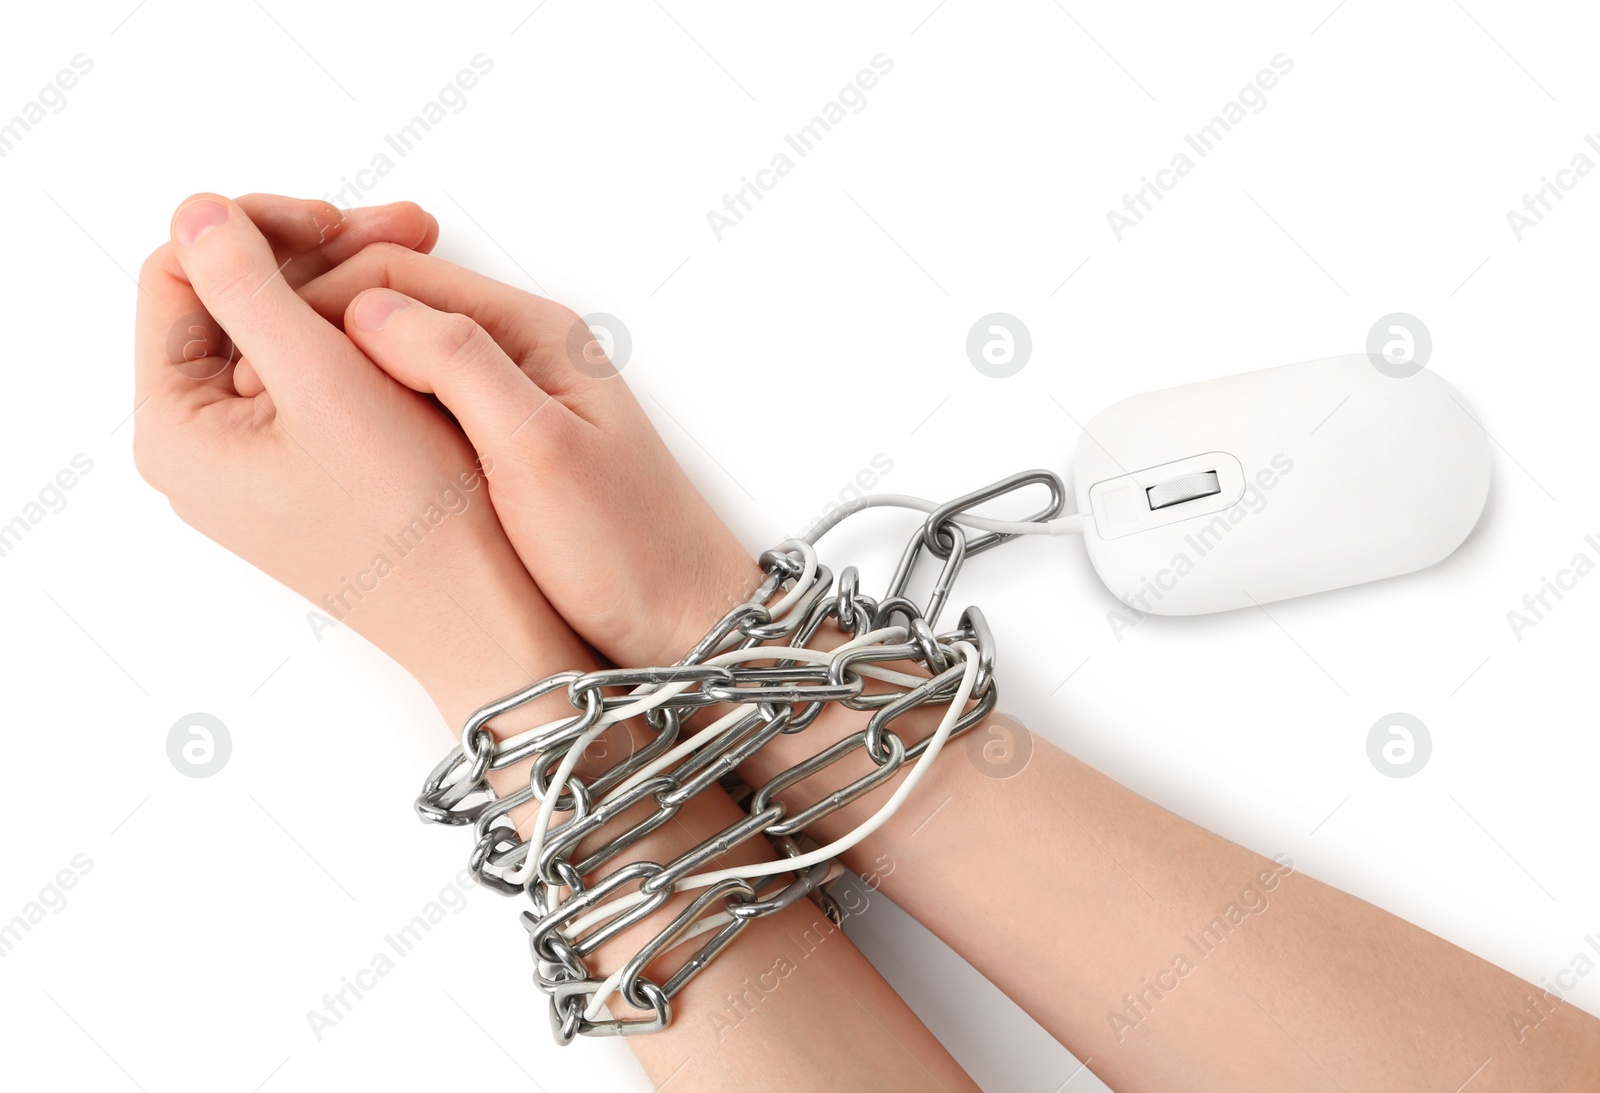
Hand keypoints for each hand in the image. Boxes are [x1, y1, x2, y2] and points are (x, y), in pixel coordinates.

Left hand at [134, 193, 593, 716]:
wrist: (483, 617)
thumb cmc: (413, 523)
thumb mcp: (325, 384)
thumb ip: (247, 287)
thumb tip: (197, 211)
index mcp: (181, 428)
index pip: (183, 278)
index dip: (257, 228)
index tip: (340, 222)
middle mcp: (205, 446)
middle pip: (233, 300)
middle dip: (316, 251)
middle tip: (406, 228)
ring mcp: (257, 459)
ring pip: (283, 330)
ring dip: (347, 283)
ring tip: (428, 256)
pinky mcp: (309, 467)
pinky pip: (317, 372)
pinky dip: (362, 332)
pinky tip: (419, 317)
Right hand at [294, 246, 764, 669]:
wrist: (682, 622)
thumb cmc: (627, 547)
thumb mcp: (540, 451)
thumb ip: (460, 366)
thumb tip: (363, 306)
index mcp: (533, 333)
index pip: (398, 274)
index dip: (319, 301)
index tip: (261, 353)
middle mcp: (522, 353)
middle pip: (393, 306)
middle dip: (318, 331)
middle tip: (251, 386)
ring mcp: (512, 401)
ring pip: (400, 358)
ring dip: (339, 375)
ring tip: (281, 421)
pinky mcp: (505, 450)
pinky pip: (420, 408)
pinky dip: (371, 416)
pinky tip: (341, 455)